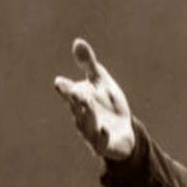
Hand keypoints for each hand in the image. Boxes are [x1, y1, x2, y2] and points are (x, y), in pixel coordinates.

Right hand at [54, 39, 134, 159]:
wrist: (125, 131)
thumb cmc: (108, 104)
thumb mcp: (101, 82)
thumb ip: (89, 64)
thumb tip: (78, 41)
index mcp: (80, 100)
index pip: (69, 93)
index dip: (65, 88)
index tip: (61, 83)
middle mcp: (82, 116)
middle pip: (76, 108)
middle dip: (76, 100)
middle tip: (77, 92)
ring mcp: (92, 132)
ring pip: (86, 126)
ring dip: (87, 116)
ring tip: (89, 106)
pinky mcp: (104, 145)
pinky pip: (100, 143)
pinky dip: (101, 137)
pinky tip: (104, 129)